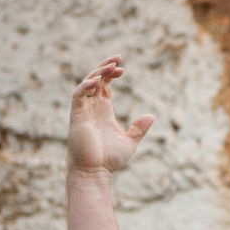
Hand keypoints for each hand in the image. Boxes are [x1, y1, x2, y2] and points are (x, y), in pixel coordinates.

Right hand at [67, 54, 155, 176]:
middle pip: (95, 80)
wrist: (94, 172)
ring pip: (86, 84)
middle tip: (118, 57)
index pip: (104, 86)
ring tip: (112, 65)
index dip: (112, 75)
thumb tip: (151, 116)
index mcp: (103, 112)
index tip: (123, 68)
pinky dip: (86, 86)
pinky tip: (98, 81)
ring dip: (98, 73)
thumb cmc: (109, 160)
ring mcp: (83, 111)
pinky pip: (78, 95)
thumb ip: (139, 128)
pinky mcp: (77, 116)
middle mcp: (92, 108)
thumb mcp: (130, 142)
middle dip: (105, 67)